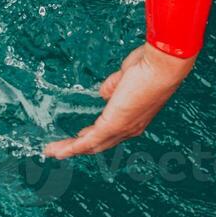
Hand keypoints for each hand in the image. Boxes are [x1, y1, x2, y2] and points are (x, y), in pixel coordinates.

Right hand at [43, 43, 195, 158]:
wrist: (162, 66)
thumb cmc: (150, 65)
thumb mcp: (128, 76)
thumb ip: (115, 86)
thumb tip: (104, 93)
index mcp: (135, 115)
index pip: (112, 131)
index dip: (96, 135)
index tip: (82, 135)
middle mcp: (130, 127)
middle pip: (100, 143)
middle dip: (80, 146)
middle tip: (64, 149)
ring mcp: (123, 128)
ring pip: (91, 145)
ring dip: (70, 149)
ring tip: (53, 151)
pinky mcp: (114, 124)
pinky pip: (87, 141)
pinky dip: (70, 147)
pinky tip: (58, 150)